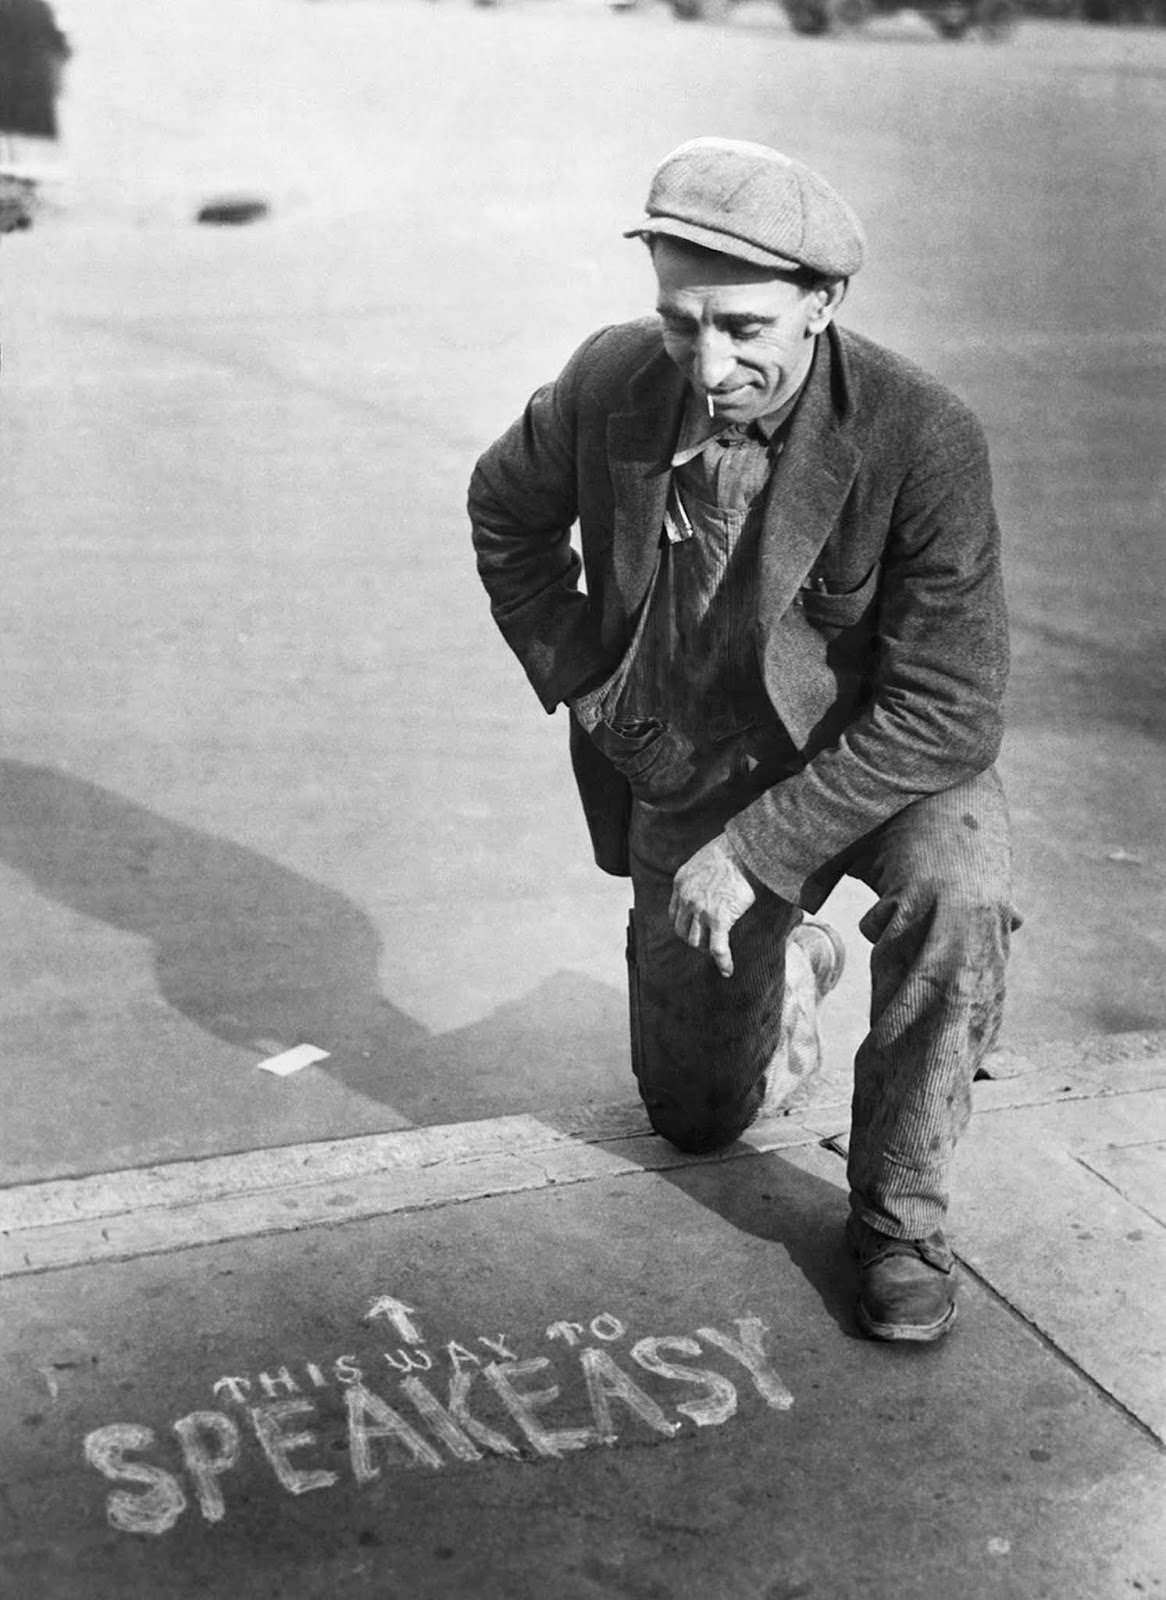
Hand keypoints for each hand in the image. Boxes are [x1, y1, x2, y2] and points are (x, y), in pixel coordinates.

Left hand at [669, 834, 756, 978]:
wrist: (745, 851)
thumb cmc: (732, 852)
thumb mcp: (704, 861)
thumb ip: (700, 878)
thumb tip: (711, 888)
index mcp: (680, 883)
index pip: (675, 915)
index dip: (684, 927)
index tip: (695, 931)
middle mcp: (686, 898)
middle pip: (683, 932)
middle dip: (694, 941)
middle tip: (708, 944)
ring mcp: (701, 910)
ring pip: (697, 942)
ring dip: (707, 950)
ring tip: (718, 954)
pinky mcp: (719, 919)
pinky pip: (718, 948)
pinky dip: (722, 962)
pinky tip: (727, 970)